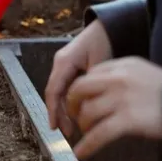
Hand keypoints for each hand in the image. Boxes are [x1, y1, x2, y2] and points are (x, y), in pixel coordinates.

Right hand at [44, 20, 112, 138]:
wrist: (108, 28)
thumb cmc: (105, 42)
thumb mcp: (101, 64)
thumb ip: (94, 85)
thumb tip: (90, 106)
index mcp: (64, 61)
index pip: (54, 90)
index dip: (53, 111)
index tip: (55, 127)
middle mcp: (61, 64)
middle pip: (55, 93)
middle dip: (59, 114)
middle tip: (68, 132)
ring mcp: (65, 66)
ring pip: (61, 92)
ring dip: (65, 109)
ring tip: (72, 128)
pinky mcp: (71, 69)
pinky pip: (67, 88)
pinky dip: (71, 102)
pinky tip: (78, 114)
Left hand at [65, 57, 161, 158]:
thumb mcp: (143, 74)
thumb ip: (122, 77)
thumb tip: (101, 92)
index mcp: (122, 66)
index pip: (89, 75)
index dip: (80, 90)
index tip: (79, 101)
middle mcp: (118, 79)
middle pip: (80, 89)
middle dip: (72, 104)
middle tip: (75, 116)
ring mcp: (122, 99)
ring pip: (87, 112)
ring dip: (83, 126)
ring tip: (86, 134)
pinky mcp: (128, 120)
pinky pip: (99, 134)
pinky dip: (87, 145)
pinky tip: (81, 152)